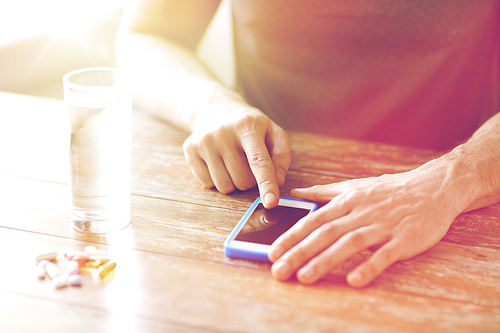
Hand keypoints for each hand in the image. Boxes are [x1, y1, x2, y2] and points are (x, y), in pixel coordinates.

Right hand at [183, 105, 290, 207]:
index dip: (266, 183)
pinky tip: (218, 162)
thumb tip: (278, 182)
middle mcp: (223, 133)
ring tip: (233, 162)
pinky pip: (208, 184)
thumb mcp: (273, 133)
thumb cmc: (251, 127)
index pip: (259, 161)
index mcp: (247, 126)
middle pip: (242, 180)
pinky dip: (217, 180)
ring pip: (225, 186)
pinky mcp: (190, 150)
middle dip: (250, 180)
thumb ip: (281, 157)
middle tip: (247, 163)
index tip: (271, 202)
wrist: (217, 110)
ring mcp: (204, 141)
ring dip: (233, 182)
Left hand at [268, 160, 468, 286]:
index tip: (272, 251)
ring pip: (350, 242)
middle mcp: (361, 212)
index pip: (314, 219)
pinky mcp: (405, 238)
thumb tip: (295, 193)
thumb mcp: (354, 186)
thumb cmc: (389, 190)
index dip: (292, 235)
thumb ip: (323, 192)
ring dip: (326, 259)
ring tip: (305, 276)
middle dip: (300, 251)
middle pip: (326, 232)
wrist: (433, 187)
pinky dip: (369, 266)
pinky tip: (354, 280)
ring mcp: (383, 225)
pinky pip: (385, 254)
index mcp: (348, 200)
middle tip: (279, 269)